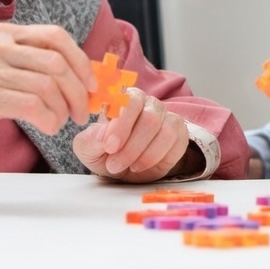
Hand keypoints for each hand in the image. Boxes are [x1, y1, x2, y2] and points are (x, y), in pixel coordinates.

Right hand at [0, 21, 93, 142]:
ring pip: (48, 84)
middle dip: (79, 90)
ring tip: (60, 123)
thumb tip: (72, 77)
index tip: (91, 84)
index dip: (80, 60)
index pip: (55, 36)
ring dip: (63, 109)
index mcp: (2, 33)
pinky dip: (49, 118)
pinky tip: (48, 127)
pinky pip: (31, 105)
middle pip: (57, 62)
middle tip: (82, 111)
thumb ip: (24, 63)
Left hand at [72, 89, 192, 182]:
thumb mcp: (88, 149)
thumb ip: (90, 140)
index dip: (121, 124)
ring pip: (165, 132)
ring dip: (145, 155)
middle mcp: (148, 103)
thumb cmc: (105, 153)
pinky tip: (142, 166)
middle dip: (131, 146)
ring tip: (129, 168)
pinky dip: (158, 159)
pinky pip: (176, 144)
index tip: (109, 147)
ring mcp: (167, 117)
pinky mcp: (180, 134)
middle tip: (114, 164)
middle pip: (150, 118)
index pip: (130, 101)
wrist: (126, 170)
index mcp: (125, 98)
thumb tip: (101, 134)